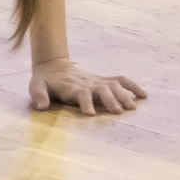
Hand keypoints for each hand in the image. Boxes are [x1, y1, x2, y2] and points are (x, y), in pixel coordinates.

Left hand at [29, 59, 147, 114]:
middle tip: (118, 112)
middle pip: (101, 90)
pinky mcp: (103, 80)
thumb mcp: (36, 86)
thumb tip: (40, 107)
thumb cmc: (44, 80)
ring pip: (114, 86)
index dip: (86, 102)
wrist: (54, 65)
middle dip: (110, 100)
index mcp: (72, 86)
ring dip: (123, 95)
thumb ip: (38, 96)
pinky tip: (143, 95)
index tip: (90, 113)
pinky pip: (121, 81)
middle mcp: (87, 83)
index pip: (81, 94)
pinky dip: (132, 86)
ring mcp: (97, 81)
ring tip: (133, 107)